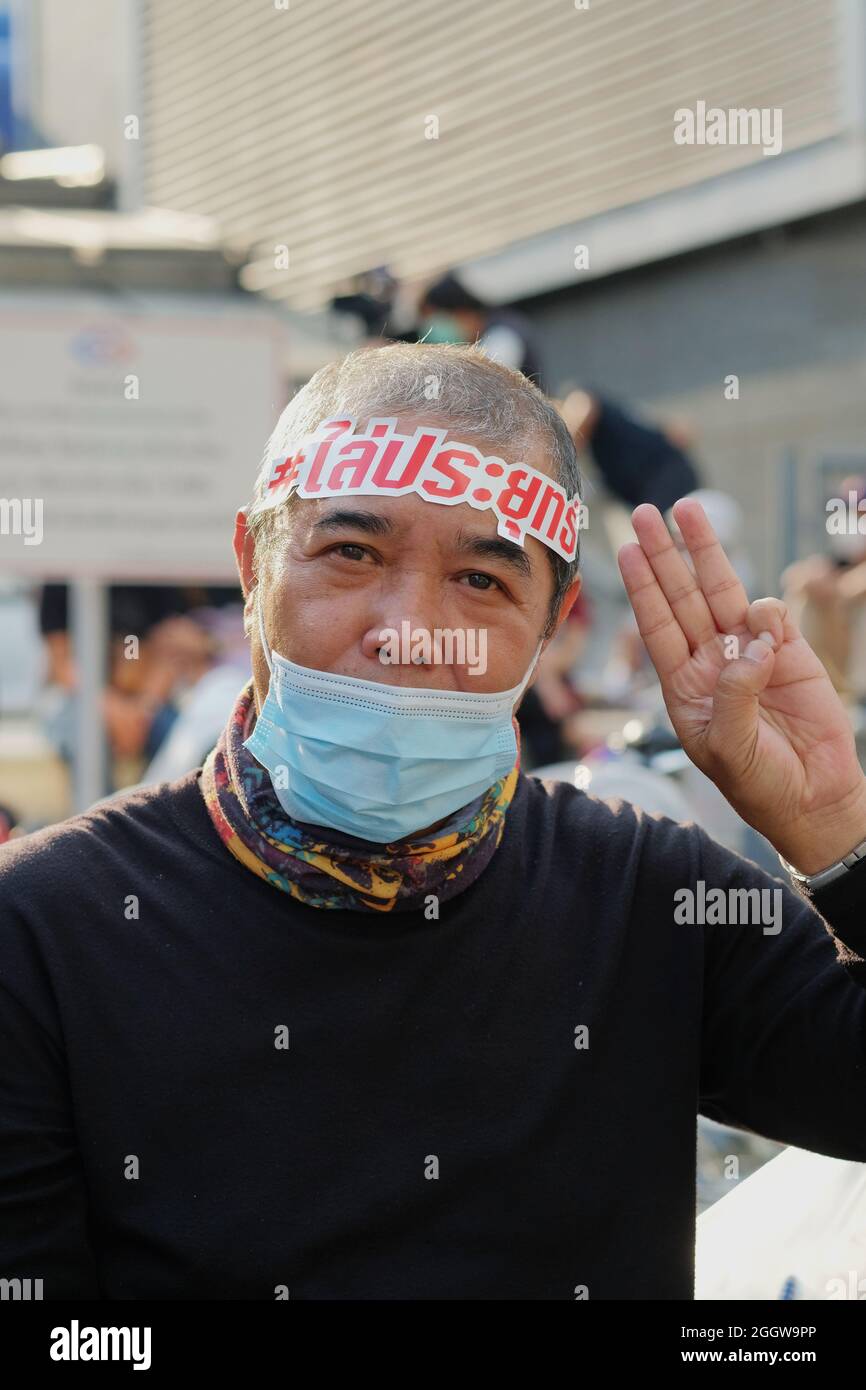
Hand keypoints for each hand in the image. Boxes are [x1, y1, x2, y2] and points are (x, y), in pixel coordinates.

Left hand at [618, 499, 865, 873]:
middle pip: (682, 596)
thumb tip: (748, 645)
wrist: (815, 798)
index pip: (656, 626)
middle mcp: (711, 662)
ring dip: (705, 552)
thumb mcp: (730, 750)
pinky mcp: (790, 652)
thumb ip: (733, 697)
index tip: (625, 550)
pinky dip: (765, 612)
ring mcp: (750, 653)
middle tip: (646, 513)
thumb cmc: (760, 784)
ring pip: (723, 592)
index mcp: (683, 686)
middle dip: (664, 554)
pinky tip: (765, 631)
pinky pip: (771, 616)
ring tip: (688, 511)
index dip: (642, 586)